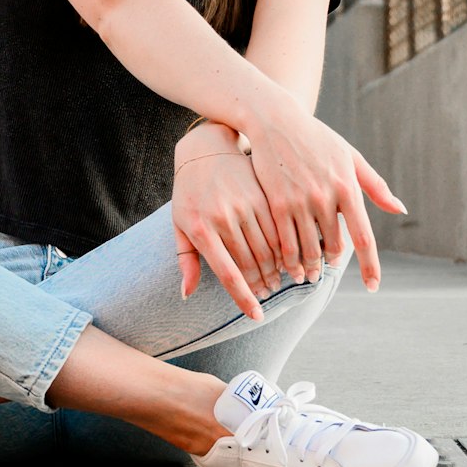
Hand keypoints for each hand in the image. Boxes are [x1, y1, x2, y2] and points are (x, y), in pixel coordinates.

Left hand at [172, 123, 287, 320]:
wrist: (206, 150)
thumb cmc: (189, 194)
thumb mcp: (179, 225)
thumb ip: (186, 260)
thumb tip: (186, 294)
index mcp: (201, 229)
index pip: (228, 274)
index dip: (244, 299)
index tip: (257, 317)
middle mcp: (224, 217)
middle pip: (252, 264)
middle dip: (263, 284)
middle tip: (268, 294)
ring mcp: (245, 204)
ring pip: (269, 248)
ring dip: (277, 269)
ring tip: (280, 280)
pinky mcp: (262, 193)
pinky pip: (279, 228)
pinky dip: (285, 246)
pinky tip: (287, 255)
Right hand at [240, 92, 405, 294]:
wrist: (276, 120)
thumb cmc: (317, 138)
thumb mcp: (350, 156)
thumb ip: (375, 186)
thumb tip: (400, 209)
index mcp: (348, 187)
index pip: (364, 238)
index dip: (370, 266)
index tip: (373, 286)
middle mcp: (327, 196)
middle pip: (332, 247)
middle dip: (330, 264)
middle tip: (326, 271)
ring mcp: (301, 200)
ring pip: (308, 249)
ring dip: (308, 268)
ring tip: (306, 275)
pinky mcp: (278, 202)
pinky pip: (285, 242)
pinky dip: (288, 259)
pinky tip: (288, 264)